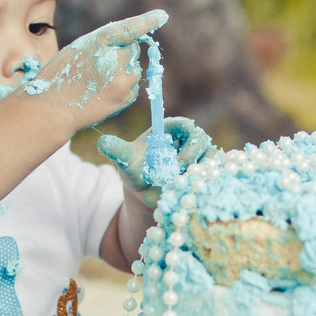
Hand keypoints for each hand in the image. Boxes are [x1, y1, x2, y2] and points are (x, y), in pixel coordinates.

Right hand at [22, 10, 166, 128]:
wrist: (53, 109)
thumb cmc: (61, 75)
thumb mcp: (78, 48)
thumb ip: (104, 43)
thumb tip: (130, 43)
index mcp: (99, 41)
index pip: (129, 29)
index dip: (147, 21)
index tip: (162, 16)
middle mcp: (115, 59)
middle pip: (132, 48)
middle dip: (122, 53)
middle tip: (99, 65)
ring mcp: (122, 80)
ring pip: (134, 67)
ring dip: (123, 70)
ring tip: (98, 81)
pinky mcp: (126, 96)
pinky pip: (132, 84)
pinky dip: (122, 85)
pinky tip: (103, 91)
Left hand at [97, 117, 214, 208]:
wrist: (147, 192)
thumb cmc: (135, 170)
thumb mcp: (125, 161)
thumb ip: (117, 150)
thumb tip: (102, 141)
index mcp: (168, 130)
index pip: (182, 123)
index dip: (185, 128)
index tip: (182, 137)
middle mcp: (186, 141)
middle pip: (200, 137)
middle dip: (191, 152)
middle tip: (179, 166)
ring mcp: (198, 157)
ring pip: (210, 155)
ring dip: (200, 167)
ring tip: (185, 178)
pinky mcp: (204, 172)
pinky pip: (214, 172)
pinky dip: (207, 178)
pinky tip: (194, 185)